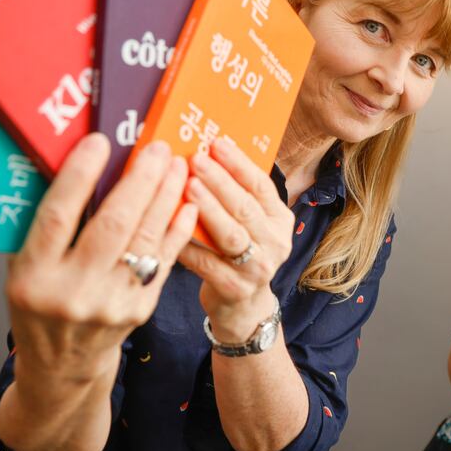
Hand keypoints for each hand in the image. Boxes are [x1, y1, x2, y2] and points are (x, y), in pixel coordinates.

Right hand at [6, 134, 197, 384]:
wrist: (62, 365)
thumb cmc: (41, 302)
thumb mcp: (24, 267)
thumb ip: (44, 225)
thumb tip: (76, 165)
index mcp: (32, 277)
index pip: (57, 218)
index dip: (80, 177)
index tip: (99, 142)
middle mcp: (71, 292)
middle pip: (113, 226)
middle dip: (140, 181)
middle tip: (156, 149)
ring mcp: (109, 304)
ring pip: (144, 240)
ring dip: (165, 198)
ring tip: (177, 166)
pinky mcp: (139, 310)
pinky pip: (163, 261)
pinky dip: (176, 229)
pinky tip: (186, 203)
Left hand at [178, 138, 294, 341]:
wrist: (243, 307)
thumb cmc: (238, 252)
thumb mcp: (250, 224)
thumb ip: (236, 195)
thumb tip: (205, 152)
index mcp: (279, 219)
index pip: (261, 185)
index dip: (239, 163)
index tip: (216, 142)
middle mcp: (275, 243)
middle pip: (245, 207)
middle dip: (219, 181)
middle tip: (195, 159)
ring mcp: (258, 269)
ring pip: (230, 235)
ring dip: (208, 209)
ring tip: (187, 187)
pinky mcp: (235, 289)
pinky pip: (206, 263)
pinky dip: (188, 244)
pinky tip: (171, 226)